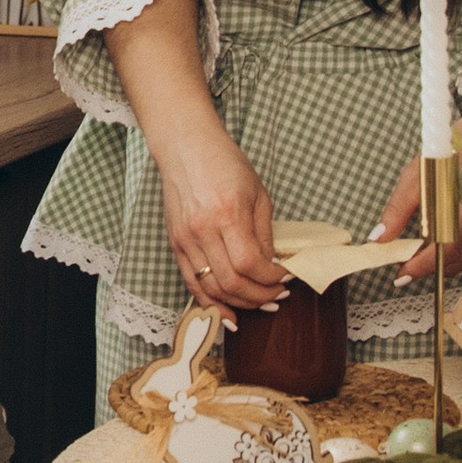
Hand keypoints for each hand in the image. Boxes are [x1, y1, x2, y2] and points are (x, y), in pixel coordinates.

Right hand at [155, 122, 288, 319]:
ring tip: (258, 304)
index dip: (272, 279)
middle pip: (232, 282)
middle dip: (259, 297)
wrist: (186, 148)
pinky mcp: (175, 244)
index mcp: (228, 214)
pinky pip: (192, 283)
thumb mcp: (258, 194)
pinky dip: (210, 303)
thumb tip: (272, 267)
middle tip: (277, 298)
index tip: (286, 279)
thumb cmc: (224, 164)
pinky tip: (227, 314)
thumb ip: (264, 234)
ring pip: (212, 289)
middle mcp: (203, 230)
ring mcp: (186, 239)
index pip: (251, 264)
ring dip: (238, 304)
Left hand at [373, 109, 461, 289]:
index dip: (422, 266)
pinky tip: (439, 251)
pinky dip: (456, 256)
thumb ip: (398, 210)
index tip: (401, 275)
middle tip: (403, 270)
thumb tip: (379, 237)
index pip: (445, 248)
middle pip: (456, 260)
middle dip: (427, 269)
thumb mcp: (417, 176)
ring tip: (416, 261)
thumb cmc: (451, 154)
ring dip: (441, 265)